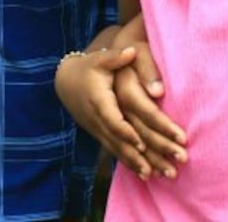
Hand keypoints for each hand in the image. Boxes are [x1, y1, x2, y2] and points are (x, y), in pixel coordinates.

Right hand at [55, 45, 183, 181]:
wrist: (67, 83)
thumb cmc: (89, 67)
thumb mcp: (100, 59)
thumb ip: (116, 56)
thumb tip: (131, 51)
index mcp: (99, 101)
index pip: (113, 120)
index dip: (125, 132)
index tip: (142, 142)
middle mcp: (98, 120)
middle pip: (119, 141)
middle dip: (140, 155)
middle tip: (161, 163)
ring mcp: (98, 130)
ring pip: (118, 150)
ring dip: (137, 164)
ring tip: (155, 175)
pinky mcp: (101, 135)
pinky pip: (116, 152)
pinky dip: (131, 163)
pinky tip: (146, 175)